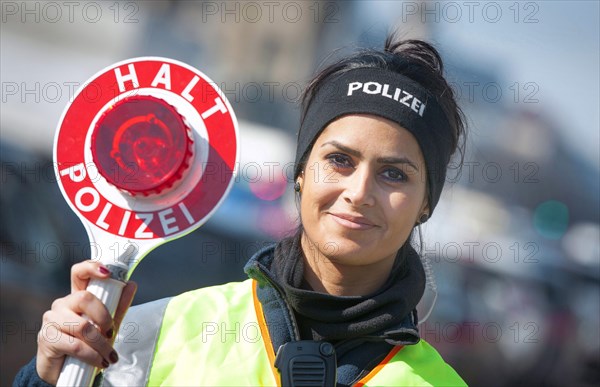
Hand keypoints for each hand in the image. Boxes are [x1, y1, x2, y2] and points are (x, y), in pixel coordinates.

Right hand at [35, 260, 136, 384]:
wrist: (67, 371)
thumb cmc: (88, 343)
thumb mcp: (106, 324)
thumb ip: (118, 306)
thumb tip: (131, 284)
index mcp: (76, 296)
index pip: (79, 273)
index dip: (91, 268)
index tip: (107, 273)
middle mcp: (62, 304)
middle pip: (84, 298)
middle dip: (104, 317)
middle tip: (111, 333)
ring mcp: (51, 320)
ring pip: (82, 326)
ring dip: (101, 344)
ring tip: (110, 356)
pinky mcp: (46, 338)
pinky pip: (75, 345)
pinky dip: (92, 355)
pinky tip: (99, 362)